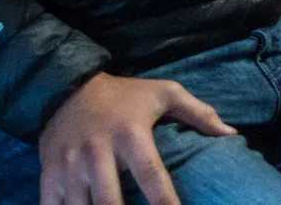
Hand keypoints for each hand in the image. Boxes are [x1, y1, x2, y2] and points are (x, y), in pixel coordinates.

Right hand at [39, 72, 234, 204]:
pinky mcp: (49, 175)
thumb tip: (232, 133)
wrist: (67, 87)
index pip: (151, 175)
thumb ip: (199, 113)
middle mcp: (97, 152)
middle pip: (110, 200)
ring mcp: (70, 166)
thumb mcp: (164, 93)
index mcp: (130, 134)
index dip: (164, 201)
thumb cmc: (125, 96)